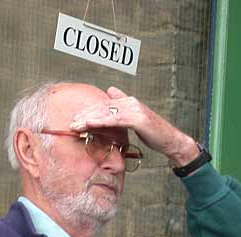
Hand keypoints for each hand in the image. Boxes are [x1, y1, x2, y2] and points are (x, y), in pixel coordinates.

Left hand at [69, 87, 200, 166]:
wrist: (170, 141)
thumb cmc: (153, 133)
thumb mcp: (136, 119)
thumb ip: (123, 107)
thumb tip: (110, 91)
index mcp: (128, 102)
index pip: (104, 104)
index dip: (89, 111)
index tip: (75, 118)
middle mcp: (130, 102)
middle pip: (102, 106)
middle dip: (85, 114)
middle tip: (70, 122)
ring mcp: (134, 109)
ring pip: (106, 112)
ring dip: (89, 118)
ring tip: (76, 125)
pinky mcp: (138, 118)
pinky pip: (115, 119)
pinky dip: (101, 121)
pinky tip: (90, 125)